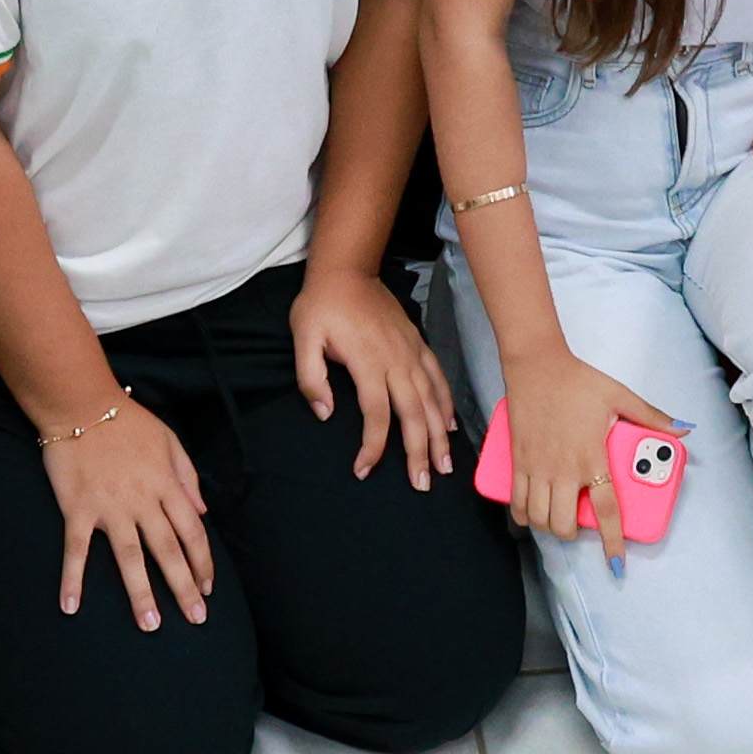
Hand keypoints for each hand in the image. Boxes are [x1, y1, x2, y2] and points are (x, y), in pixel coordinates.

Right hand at [39, 396, 214, 628]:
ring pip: (130, 557)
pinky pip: (77, 550)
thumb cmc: (127, 420)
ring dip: (141, 593)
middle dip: (184, 587)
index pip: (192, 532)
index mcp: (166, 485)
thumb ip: (186, 477)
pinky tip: (70, 607)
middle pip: (168, 551)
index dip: (202, 562)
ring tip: (149, 624)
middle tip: (195, 619)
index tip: (208, 587)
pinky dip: (72, 579)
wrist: (81, 403)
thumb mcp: (169, 441)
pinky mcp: (78, 509)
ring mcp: (110, 507)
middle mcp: (142, 501)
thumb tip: (202, 511)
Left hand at [289, 266, 457, 486]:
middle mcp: (396, 361)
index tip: (364, 470)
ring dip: (439, 435)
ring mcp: (411, 352)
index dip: (373, 447)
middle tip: (423, 484)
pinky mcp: (417, 344)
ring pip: (431, 401)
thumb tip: (326, 414)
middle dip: (419, 452)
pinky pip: (438, 378)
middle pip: (413, 414)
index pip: (376, 415)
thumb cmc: (321, 305)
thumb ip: (311, 378)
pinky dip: (446, 403)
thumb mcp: (303, 337)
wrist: (347, 270)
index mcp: (367, 362)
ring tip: (445, 465)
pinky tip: (449, 425)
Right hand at [489, 344, 687, 563]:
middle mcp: (564, 469)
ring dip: (549, 527)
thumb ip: (651, 417)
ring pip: (539, 519)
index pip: (607, 510)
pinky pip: (517, 502)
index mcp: (593, 458)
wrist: (536, 365)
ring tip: (557, 519)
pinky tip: (532, 512)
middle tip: (579, 525)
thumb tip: (683, 429)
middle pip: (564, 523)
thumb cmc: (578, 381)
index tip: (616, 564)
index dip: (612, 542)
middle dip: (572, 534)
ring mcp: (537, 468)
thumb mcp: (620, 396)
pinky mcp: (518, 462)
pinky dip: (524, 515)